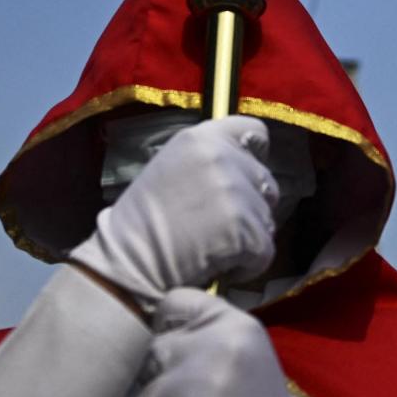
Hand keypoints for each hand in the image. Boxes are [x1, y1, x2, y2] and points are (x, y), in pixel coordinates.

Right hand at [69, 116, 278, 315]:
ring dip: (249, 237)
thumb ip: (208, 160)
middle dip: (251, 206)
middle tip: (220, 226)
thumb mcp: (171, 167)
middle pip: (265, 180)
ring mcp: (234, 192)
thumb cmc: (144, 220)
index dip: (255, 156)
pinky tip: (219, 266)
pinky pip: (265, 250)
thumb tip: (245, 165)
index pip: (253, 131)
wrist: (129, 260)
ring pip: (267, 218)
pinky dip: (249, 265)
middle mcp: (221, 156)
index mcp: (201, 138)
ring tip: (214, 248)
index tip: (246, 177)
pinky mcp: (245, 228)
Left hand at [137, 288, 298, 396]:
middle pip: (155, 349)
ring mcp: (192, 389)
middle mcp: (211, 349)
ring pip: (146, 394)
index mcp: (231, 324)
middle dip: (166, 375)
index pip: (173, 301)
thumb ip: (205, 324)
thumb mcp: (246, 343)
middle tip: (195, 395)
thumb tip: (157, 318)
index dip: (167, 324)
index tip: (179, 346)